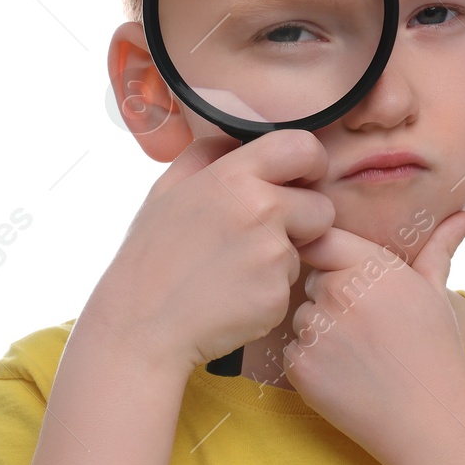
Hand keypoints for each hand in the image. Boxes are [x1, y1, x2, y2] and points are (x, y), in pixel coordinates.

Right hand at [86, 129, 334, 377]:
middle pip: (322, 206)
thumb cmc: (151, 259)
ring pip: (307, 249)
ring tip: (236, 269)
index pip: (302, 147)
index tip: (302, 180)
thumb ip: (205, 157)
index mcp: (232, 176)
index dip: (311, 163)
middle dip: (305, 221)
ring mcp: (271, 253)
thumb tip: (234, 138)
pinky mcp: (277, 294)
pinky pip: (290, 285)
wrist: (142, 326)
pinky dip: (269, 291)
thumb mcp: (166, 191)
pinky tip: (234, 296)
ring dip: (283, 257)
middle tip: (265, 236)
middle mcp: (259, 208)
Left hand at [281, 210, 464, 464]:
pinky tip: (345, 377)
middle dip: (331, 302)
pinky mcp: (300, 366)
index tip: (344, 280)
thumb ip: (439, 249)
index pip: (322, 240)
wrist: (429, 420)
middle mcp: (341, 291)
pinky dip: (310, 364)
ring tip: (360, 357)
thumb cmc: (435, 353)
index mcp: (371, 267)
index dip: (328, 259)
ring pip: (300, 318)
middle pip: (312, 283)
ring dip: (320, 334)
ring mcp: (317, 330)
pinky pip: (291, 352)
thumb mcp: (435, 294)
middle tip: (367, 332)